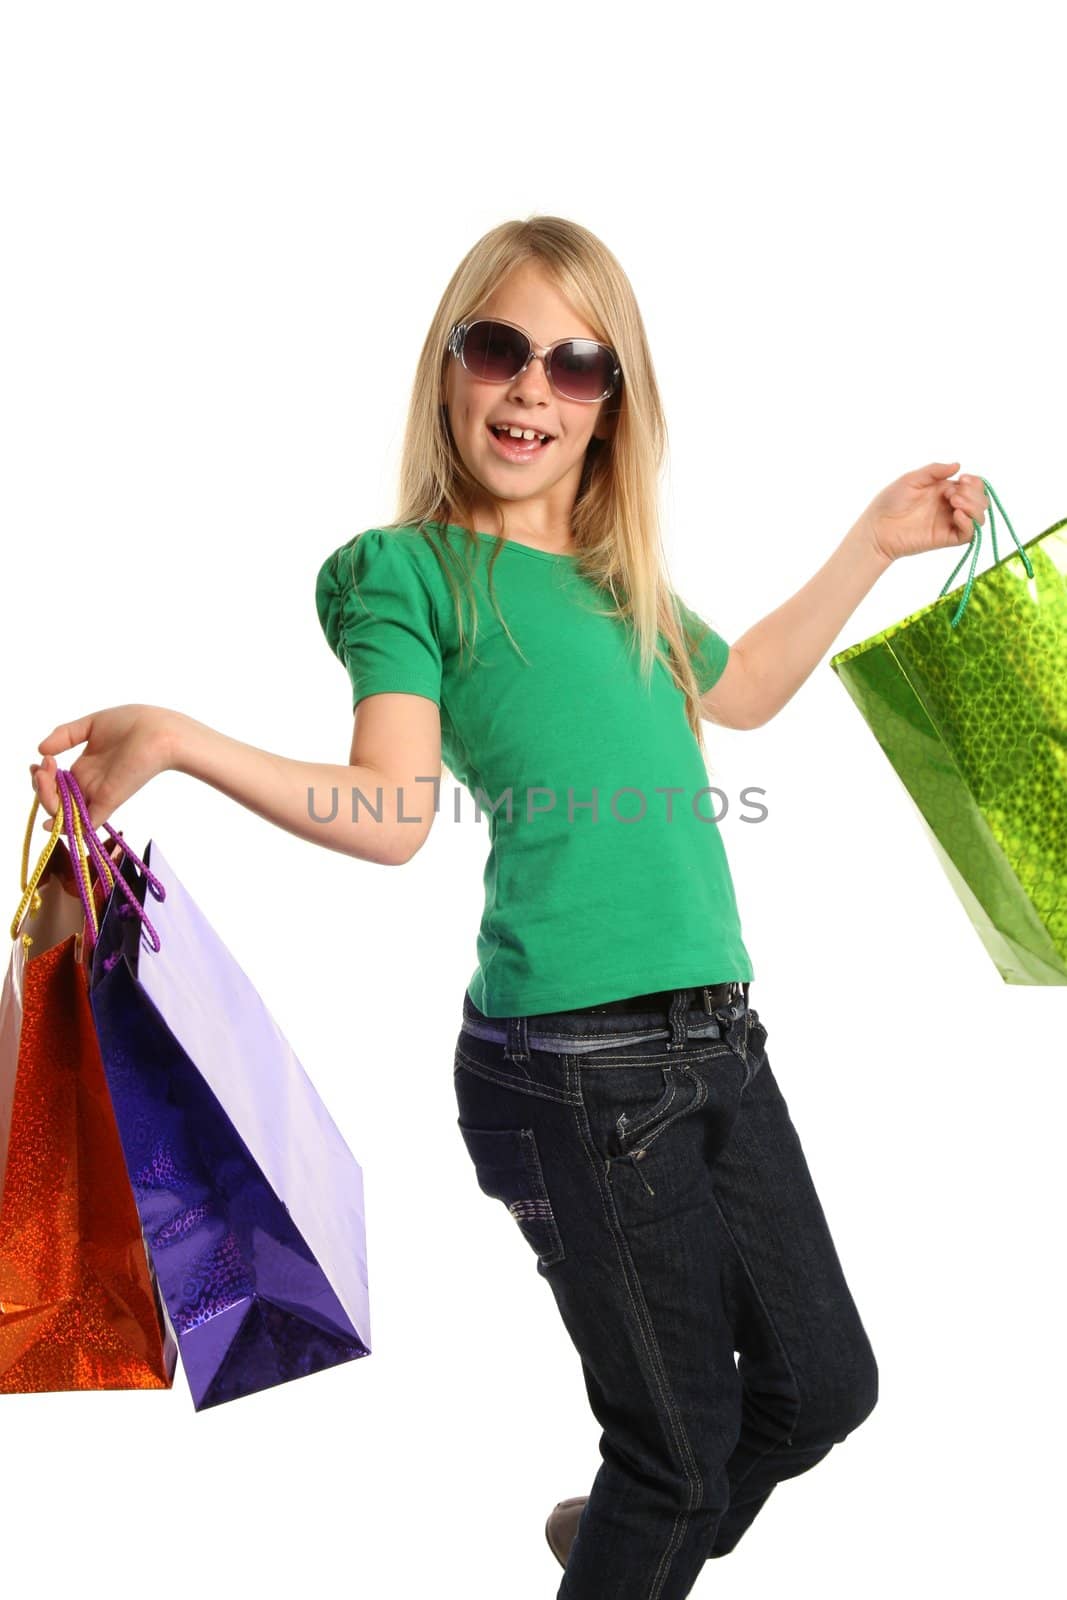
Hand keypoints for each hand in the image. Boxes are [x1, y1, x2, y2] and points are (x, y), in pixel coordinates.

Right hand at [29, 705, 178, 833]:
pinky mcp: (107, 802)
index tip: (41, 760)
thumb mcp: (91, 725)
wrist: (159, 730)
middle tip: (45, 765)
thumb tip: (40, 750)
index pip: (54, 783)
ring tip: (46, 772)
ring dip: (45, 798)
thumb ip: (65, 735)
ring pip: (62, 814)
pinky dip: (65, 828)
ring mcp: (96, 795)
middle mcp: (88, 785)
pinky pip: (83, 825)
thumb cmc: (133, 724)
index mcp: (85, 768)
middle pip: (54, 799)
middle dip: (40, 786)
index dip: (41, 777)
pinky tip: (49, 821)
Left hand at [860, 461, 988, 563]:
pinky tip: (957, 515)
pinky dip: (968, 523)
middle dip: (974, 494)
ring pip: (979, 517)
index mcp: (944, 490)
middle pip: (980, 500)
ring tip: (955, 503)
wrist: (877, 527)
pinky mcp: (946, 539)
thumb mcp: (911, 479)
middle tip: (952, 494)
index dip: (974, 482)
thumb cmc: (889, 502)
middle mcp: (950, 506)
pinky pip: (968, 535)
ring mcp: (949, 523)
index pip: (973, 486)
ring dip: (974, 506)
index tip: (963, 479)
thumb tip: (958, 465)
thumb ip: (934, 471)